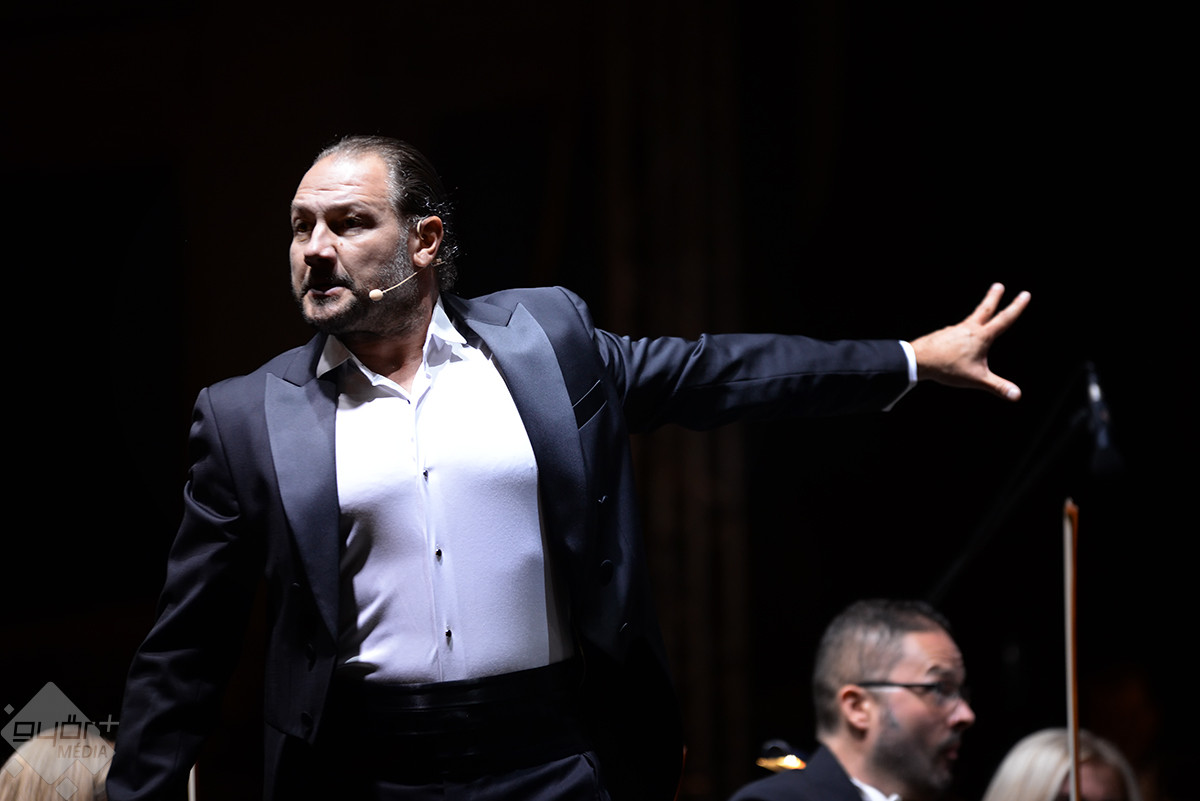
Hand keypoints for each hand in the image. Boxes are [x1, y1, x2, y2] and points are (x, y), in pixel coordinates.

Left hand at [911, 283, 1030, 400]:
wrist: (918, 360)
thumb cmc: (947, 367)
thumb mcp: (977, 379)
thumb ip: (997, 387)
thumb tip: (1017, 395)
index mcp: (981, 336)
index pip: (1004, 319)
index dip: (1016, 307)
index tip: (1025, 294)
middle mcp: (968, 329)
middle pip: (984, 309)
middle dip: (993, 297)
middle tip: (998, 285)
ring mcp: (954, 330)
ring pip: (970, 319)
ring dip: (978, 313)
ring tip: (982, 312)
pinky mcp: (943, 335)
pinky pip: (957, 330)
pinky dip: (963, 329)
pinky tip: (959, 337)